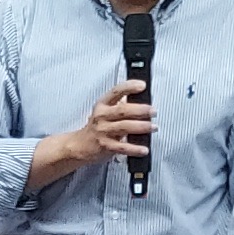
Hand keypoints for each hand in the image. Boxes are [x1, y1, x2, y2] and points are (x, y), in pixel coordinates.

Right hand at [37, 80, 154, 186]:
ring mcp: (103, 131)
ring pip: (124, 127)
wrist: (80, 145)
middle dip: (140, 110)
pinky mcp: (106, 146)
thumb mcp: (104, 111)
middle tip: (153, 111)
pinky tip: (144, 149)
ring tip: (153, 127)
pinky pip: (122, 147)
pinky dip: (135, 149)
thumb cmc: (96, 126)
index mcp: (102, 104)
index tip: (142, 85)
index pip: (116, 91)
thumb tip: (142, 100)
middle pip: (122, 110)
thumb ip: (121, 105)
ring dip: (141, 127)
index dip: (129, 87)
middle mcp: (102, 116)